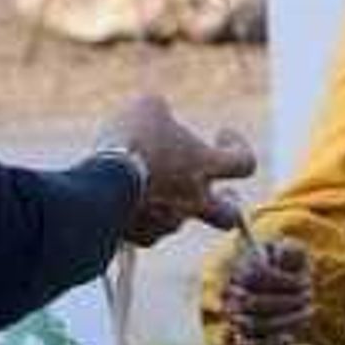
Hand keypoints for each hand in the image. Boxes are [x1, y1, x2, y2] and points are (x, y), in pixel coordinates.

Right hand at [93, 95, 255, 244]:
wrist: (100, 184)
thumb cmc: (131, 139)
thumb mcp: (147, 107)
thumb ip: (159, 111)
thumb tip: (155, 113)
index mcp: (205, 165)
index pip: (244, 163)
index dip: (240, 148)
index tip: (223, 134)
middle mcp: (194, 200)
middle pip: (230, 217)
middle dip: (228, 205)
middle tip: (223, 194)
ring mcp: (169, 222)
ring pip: (180, 219)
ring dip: (171, 203)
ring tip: (146, 183)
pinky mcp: (142, 237)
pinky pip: (149, 230)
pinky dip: (142, 217)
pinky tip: (126, 202)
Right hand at [216, 238, 312, 344]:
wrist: (275, 293)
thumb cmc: (284, 271)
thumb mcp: (290, 254)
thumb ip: (291, 250)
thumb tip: (288, 252)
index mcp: (240, 269)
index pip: (256, 274)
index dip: (284, 280)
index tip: (305, 281)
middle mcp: (230, 295)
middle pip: (252, 302)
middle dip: (286, 301)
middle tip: (309, 298)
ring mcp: (231, 318)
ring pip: (250, 325)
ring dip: (283, 322)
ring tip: (305, 314)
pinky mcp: (238, 342)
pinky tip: (288, 338)